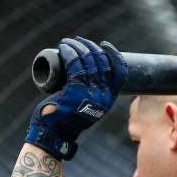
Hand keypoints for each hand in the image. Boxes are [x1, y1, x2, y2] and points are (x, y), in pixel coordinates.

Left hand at [25, 36, 127, 160]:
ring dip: (77, 46)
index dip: (114, 55)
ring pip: (88, 61)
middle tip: (78, 41)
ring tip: (68, 42)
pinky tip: (64, 48)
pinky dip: (69, 53)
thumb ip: (93, 96)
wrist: (56, 135)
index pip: (120, 72)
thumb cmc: (69, 119)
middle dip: (90, 46)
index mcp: (109, 99)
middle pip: (102, 62)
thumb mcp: (88, 107)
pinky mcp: (74, 92)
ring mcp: (89, 94)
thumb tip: (91, 77)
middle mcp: (103, 96)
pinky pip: (74, 65)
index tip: (104, 45)